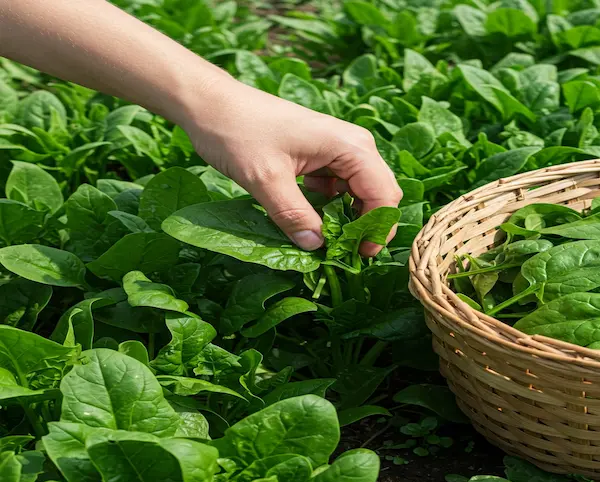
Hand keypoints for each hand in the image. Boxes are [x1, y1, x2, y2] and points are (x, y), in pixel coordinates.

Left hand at [180, 75, 402, 255]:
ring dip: (349, 218)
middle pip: (379, 193)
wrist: (211, 102)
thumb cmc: (238, 131)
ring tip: (328, 240)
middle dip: (367, 225)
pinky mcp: (322, 154)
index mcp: (350, 146)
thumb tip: (317, 247)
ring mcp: (338, 148)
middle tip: (345, 252)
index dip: (376, 229)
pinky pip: (339, 187)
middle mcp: (353, 145)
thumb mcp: (266, 179)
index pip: (383, 195)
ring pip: (360, 192)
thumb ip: (294, 216)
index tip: (358, 256)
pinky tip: (313, 219)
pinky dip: (332, 207)